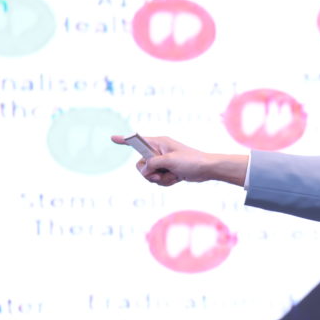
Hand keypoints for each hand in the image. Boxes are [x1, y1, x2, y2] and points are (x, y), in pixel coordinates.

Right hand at [110, 135, 227, 185]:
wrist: (207, 169)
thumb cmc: (191, 161)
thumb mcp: (170, 161)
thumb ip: (153, 164)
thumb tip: (145, 170)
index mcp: (159, 143)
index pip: (138, 141)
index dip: (125, 140)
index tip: (112, 138)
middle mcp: (159, 151)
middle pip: (141, 164)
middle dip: (149, 173)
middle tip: (160, 174)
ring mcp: (163, 162)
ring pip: (149, 174)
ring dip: (160, 179)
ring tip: (173, 175)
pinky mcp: (167, 171)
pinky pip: (158, 180)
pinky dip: (166, 182)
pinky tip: (177, 178)